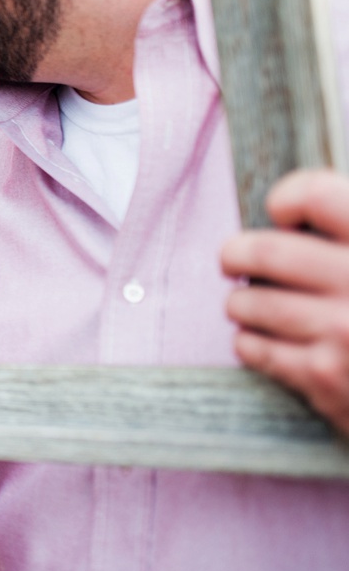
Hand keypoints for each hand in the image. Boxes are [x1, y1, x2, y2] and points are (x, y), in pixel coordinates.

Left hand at [222, 169, 348, 435]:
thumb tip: (293, 220)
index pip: (315, 194)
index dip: (288, 199)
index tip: (282, 214)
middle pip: (265, 251)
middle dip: (237, 253)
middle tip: (233, 259)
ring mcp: (343, 331)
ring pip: (249, 302)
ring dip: (241, 302)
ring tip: (247, 304)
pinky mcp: (325, 376)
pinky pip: (253, 347)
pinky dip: (249, 342)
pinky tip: (261, 339)